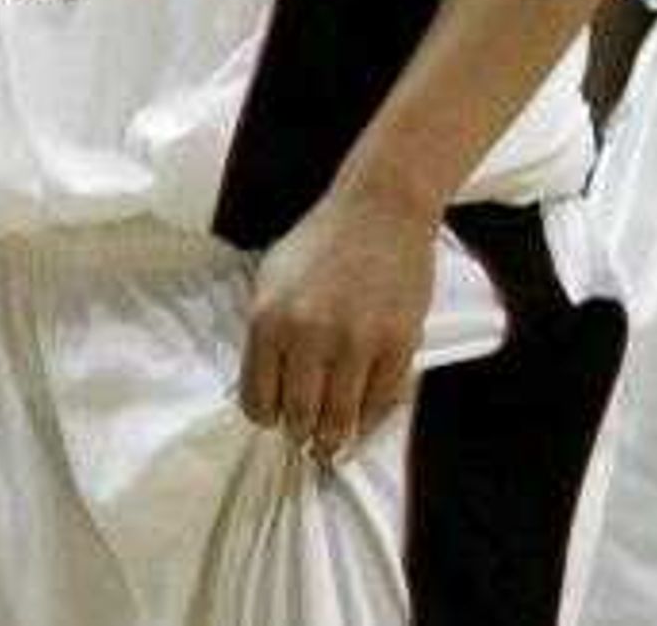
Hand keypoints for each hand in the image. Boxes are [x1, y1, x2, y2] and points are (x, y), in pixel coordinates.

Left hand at [239, 180, 439, 457]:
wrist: (380, 213)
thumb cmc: (319, 244)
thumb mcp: (271, 281)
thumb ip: (266, 333)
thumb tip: (266, 387)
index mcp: (268, 319)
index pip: (258, 396)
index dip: (265, 416)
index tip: (272, 420)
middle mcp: (309, 335)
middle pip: (299, 414)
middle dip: (299, 433)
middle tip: (303, 440)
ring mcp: (357, 343)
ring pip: (341, 417)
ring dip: (334, 438)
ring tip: (330, 444)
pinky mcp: (399, 345)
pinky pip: (382, 402)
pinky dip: (369, 420)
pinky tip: (361, 423)